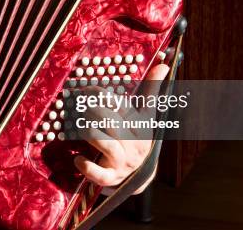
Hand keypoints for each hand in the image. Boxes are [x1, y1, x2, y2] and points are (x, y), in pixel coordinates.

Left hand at [74, 64, 169, 193]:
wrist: (139, 175)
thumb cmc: (137, 137)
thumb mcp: (144, 115)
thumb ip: (151, 90)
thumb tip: (164, 64)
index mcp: (140, 125)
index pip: (120, 105)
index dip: (100, 95)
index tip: (86, 90)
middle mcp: (134, 143)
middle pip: (110, 121)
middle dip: (91, 112)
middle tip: (79, 107)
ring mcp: (123, 161)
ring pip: (105, 143)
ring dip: (90, 133)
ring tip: (81, 127)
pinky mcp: (112, 177)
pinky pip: (100, 174)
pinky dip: (87, 167)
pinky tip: (78, 159)